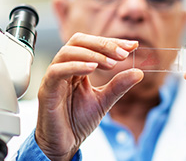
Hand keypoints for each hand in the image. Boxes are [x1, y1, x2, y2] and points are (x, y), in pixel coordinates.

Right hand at [35, 33, 143, 160]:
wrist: (64, 144)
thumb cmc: (77, 121)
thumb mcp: (104, 101)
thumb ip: (119, 86)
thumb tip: (138, 72)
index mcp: (77, 67)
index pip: (92, 45)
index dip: (112, 43)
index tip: (132, 45)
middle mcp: (64, 68)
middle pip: (79, 42)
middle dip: (103, 44)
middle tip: (122, 53)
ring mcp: (54, 77)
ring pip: (68, 52)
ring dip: (92, 54)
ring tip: (111, 64)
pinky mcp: (47, 90)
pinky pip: (57, 71)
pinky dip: (75, 66)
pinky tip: (92, 69)